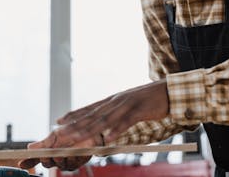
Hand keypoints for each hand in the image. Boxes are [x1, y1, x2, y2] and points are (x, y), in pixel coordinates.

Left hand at [18, 80, 168, 169]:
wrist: (170, 91)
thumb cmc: (151, 99)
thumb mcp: (130, 104)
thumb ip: (117, 112)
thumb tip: (107, 123)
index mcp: (114, 100)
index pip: (90, 108)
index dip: (73, 115)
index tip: (58, 122)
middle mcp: (117, 102)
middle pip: (93, 116)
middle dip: (75, 126)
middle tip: (59, 135)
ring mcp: (128, 105)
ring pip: (105, 120)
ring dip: (89, 130)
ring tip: (75, 139)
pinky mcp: (140, 110)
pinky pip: (127, 122)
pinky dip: (117, 130)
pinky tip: (108, 138)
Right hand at [18, 133, 100, 170]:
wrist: (91, 130)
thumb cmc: (73, 131)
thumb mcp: (56, 135)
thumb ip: (44, 143)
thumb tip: (29, 147)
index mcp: (49, 152)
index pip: (36, 159)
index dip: (29, 162)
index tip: (21, 163)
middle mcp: (57, 158)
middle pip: (47, 163)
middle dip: (46, 160)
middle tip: (46, 155)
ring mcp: (67, 161)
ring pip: (59, 165)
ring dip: (59, 159)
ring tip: (59, 153)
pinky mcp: (78, 162)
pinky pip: (73, 163)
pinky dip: (71, 158)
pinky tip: (71, 153)